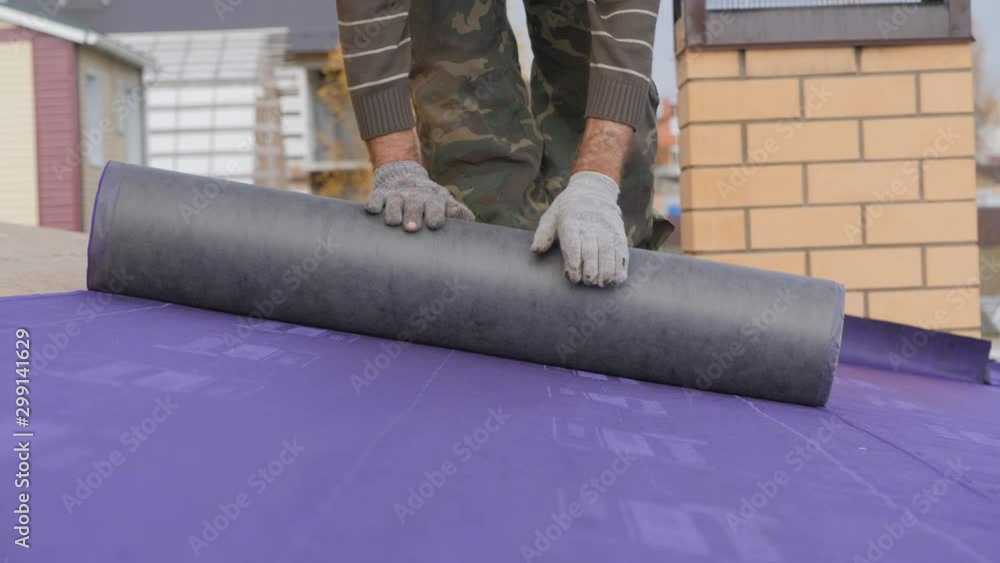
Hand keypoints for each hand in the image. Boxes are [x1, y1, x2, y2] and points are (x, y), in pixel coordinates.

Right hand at [367, 160, 474, 230]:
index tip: (434, 224)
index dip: (435, 214)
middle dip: (413, 215)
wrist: (404, 178)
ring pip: (394, 202)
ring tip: (393, 222)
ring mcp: (396, 195)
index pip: (435, 207)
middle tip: (412, 228)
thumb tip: (467, 219)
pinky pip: (375, 198)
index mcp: (433, 200)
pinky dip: (373, 203)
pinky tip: (372, 210)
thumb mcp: (445, 202)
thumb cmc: (429, 200)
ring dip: (393, 211)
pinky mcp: (380, 194)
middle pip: (414, 205)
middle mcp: (414, 197)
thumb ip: (459, 211)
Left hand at [530, 171, 628, 286]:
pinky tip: (617, 279)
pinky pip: (621, 251)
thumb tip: (535, 250)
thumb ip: (543, 234)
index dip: (573, 262)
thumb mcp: (551, 216)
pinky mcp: (618, 233)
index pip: (573, 244)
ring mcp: (606, 230)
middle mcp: (590, 226)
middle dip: (590, 270)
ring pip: (608, 252)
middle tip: (587, 281)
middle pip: (592, 250)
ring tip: (602, 284)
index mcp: (570, 223)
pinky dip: (620, 266)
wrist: (593, 189)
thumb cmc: (567, 209)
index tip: (573, 277)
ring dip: (607, 271)